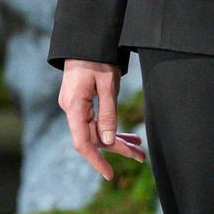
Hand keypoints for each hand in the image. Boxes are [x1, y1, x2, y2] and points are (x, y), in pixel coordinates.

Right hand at [58, 59, 147, 181]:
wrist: (86, 39)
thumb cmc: (96, 58)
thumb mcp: (107, 85)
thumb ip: (107, 114)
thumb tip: (108, 142)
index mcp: (74, 106)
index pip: (82, 143)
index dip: (96, 161)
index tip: (109, 175)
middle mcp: (71, 109)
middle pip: (93, 138)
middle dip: (118, 149)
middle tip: (141, 158)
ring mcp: (76, 106)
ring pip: (97, 131)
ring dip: (118, 140)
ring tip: (140, 148)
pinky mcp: (81, 103)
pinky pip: (96, 121)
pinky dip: (112, 128)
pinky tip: (128, 137)